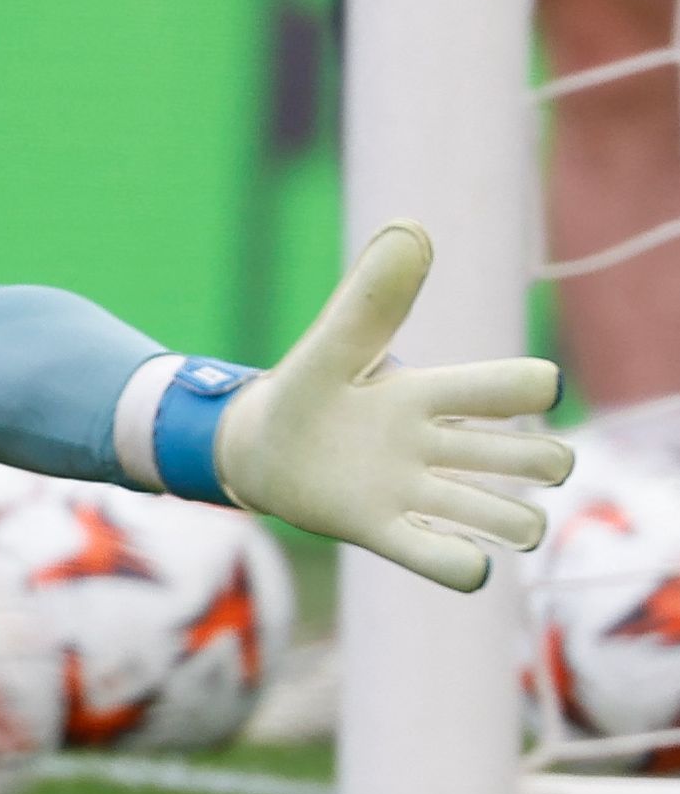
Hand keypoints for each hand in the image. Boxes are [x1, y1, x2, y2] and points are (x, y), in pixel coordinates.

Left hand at [212, 220, 573, 590]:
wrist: (255, 449)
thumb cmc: (304, 390)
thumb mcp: (333, 345)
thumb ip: (371, 299)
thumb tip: (411, 228)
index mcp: (430, 394)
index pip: (515, 388)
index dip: (533, 388)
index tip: (529, 388)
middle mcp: (437, 446)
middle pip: (535, 458)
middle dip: (539, 462)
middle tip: (491, 459)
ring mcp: (416, 492)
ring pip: (510, 517)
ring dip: (512, 521)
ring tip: (487, 518)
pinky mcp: (385, 532)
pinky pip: (446, 562)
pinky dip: (465, 565)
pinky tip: (463, 561)